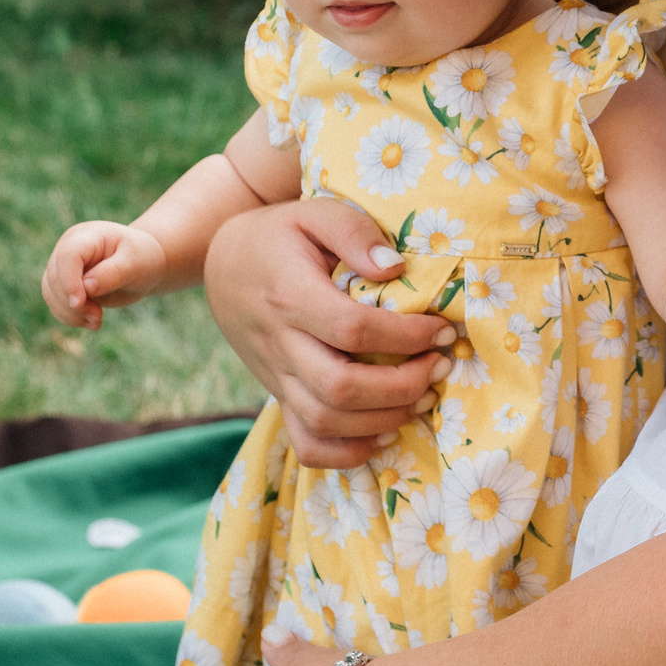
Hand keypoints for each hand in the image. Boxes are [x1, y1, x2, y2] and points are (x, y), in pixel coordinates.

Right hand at [41, 220, 168, 329]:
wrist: (144, 264)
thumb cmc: (142, 258)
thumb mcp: (136, 262)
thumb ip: (113, 273)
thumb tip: (87, 287)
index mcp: (87, 237)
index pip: (68, 255)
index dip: (69, 280)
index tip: (80, 303)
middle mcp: (68, 249)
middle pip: (54, 277)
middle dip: (73, 303)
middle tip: (98, 316)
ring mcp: (64, 267)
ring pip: (50, 293)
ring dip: (70, 313)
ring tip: (97, 320)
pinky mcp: (64, 285)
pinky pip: (56, 304)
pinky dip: (71, 318)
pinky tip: (92, 322)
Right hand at [205, 200, 457, 466]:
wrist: (224, 264)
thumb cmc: (280, 235)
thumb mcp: (314, 213)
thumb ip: (354, 231)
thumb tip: (396, 268)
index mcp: (289, 294)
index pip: (353, 329)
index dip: (406, 336)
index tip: (441, 330)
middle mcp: (279, 343)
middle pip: (340, 387)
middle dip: (402, 386)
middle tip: (440, 368)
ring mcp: (275, 376)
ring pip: (325, 421)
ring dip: (384, 419)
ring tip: (423, 397)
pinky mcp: (277, 396)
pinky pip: (307, 445)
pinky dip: (348, 453)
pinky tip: (384, 433)